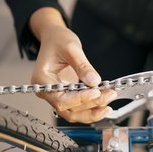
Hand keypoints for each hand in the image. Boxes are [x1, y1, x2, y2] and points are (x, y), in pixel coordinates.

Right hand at [30, 8, 116, 122]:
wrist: (55, 38)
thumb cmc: (58, 40)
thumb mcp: (71, 48)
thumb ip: (82, 66)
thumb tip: (94, 82)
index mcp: (42, 81)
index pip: (61, 100)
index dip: (81, 99)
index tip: (97, 92)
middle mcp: (47, 92)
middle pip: (69, 109)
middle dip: (91, 105)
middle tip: (110, 95)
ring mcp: (56, 95)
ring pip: (74, 113)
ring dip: (93, 112)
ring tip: (109, 102)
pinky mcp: (67, 95)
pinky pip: (78, 108)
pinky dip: (91, 107)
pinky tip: (104, 102)